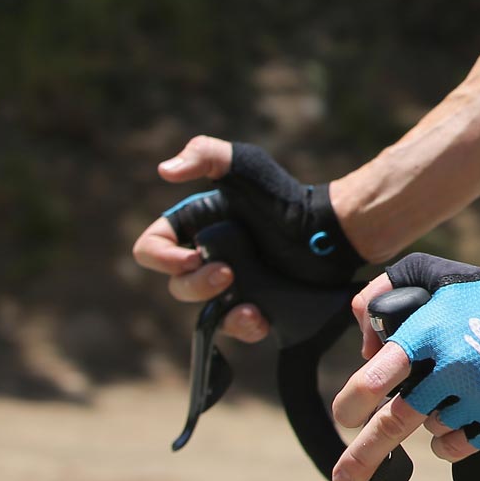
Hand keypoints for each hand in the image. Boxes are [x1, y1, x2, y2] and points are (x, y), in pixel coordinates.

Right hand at [132, 136, 361, 342]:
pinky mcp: (255, 305)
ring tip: (247, 304)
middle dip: (196, 284)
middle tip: (228, 273)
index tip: (188, 258)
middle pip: (177, 284)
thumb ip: (206, 154)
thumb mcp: (245, 163)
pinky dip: (243, 326)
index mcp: (193, 228)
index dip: (160, 257)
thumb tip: (165, 170)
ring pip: (203, 312)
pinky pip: (235, 327)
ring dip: (218, 311)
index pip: (151, 248)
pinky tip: (260, 317)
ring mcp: (230, 285)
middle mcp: (206, 258)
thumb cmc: (283, 194)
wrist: (328, 229)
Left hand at [330, 253, 479, 480]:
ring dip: (428, 420)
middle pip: (394, 423)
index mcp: (430, 332)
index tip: (344, 418)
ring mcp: (478, 395)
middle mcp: (451, 367)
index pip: (375, 379)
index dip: (352, 404)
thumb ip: (383, 299)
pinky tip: (458, 419)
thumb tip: (366, 350)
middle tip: (344, 479)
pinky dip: (448, 441)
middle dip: (363, 457)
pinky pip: (457, 446)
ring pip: (429, 429)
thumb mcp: (433, 280)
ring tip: (451, 392)